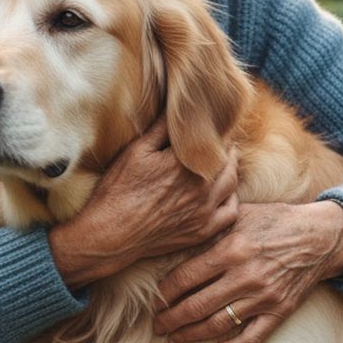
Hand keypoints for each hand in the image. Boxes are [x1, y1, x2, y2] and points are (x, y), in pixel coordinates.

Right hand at [49, 116, 238, 288]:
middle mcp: (201, 186)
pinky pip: (231, 211)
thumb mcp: (136, 151)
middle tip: (219, 139)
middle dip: (225, 146)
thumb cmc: (118, 191)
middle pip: (227, 158)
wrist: (110, 235)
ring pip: (232, 182)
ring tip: (222, 160)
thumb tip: (177, 107)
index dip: (216, 128)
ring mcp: (205, 210)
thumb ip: (162, 128)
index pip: (214, 138)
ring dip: (230, 168)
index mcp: (185, 162)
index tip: (213, 123)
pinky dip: (231, 198)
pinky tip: (222, 191)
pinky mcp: (203, 230)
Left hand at [152, 199, 342, 342]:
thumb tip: (178, 239)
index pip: (185, 278)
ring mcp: (263, 297)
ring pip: (218, 324)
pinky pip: (253, 338)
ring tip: (175, 337)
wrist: (320, 236)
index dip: (164, 293)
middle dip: (170, 319)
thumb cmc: (276, 221)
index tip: (153, 300)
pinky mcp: (279, 311)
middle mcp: (244, 276)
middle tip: (156, 325)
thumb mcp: (241, 214)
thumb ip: (212, 229)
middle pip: (196, 306)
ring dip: (191, 334)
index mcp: (231, 249)